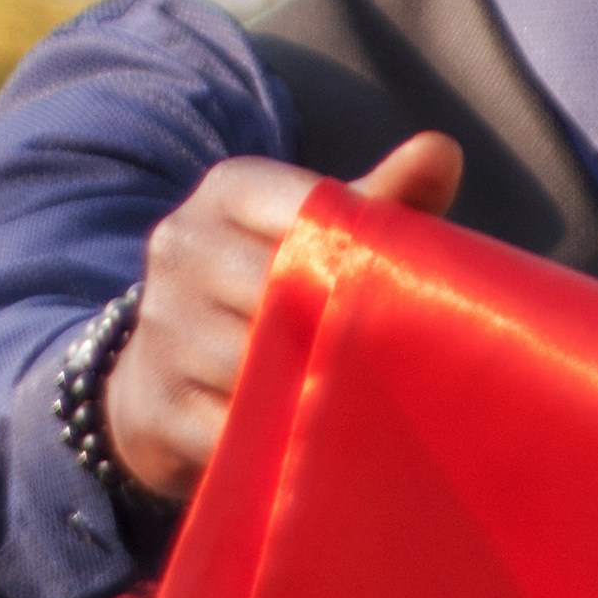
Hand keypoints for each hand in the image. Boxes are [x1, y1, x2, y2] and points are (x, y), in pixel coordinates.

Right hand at [102, 131, 464, 501]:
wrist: (164, 372)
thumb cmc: (276, 290)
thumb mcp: (323, 235)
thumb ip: (384, 199)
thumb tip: (443, 150)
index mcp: (229, 190)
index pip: (311, 216)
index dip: (361, 265)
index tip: (397, 301)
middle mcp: (182, 246)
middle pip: (284, 293)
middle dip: (341, 333)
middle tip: (394, 364)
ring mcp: (160, 326)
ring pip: (258, 366)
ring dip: (313, 393)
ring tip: (360, 407)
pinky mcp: (153, 404)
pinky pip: (233, 431)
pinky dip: (278, 444)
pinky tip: (310, 446)